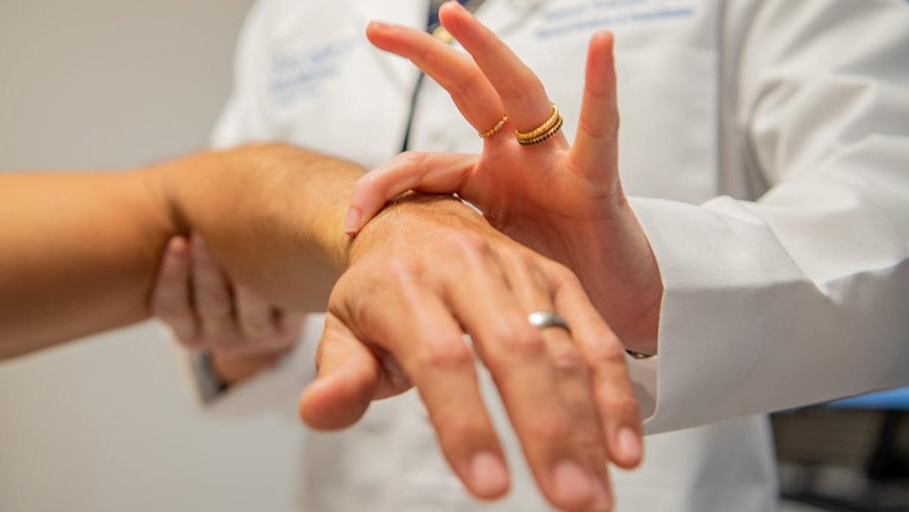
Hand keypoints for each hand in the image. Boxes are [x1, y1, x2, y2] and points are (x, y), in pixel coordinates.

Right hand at [151, 235, 303, 381]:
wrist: (269, 299)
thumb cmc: (218, 267)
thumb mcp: (195, 266)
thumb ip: (184, 248)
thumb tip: (174, 202)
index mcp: (188, 330)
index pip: (170, 308)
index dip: (173, 276)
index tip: (177, 241)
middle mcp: (218, 339)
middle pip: (211, 305)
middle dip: (207, 267)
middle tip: (207, 231)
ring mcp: (254, 339)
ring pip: (248, 313)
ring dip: (245, 276)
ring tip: (244, 240)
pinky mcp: (286, 332)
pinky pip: (282, 311)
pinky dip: (277, 285)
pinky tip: (277, 255)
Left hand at [301, 196, 641, 510]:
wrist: (411, 226)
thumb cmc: (379, 292)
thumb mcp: (344, 329)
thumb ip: (340, 374)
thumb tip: (320, 411)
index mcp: (404, 284)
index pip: (440, 358)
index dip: (467, 423)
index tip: (490, 486)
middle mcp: (465, 268)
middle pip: (513, 349)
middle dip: (547, 430)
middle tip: (569, 500)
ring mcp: (517, 269)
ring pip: (561, 346)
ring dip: (588, 425)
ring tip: (596, 494)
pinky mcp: (555, 277)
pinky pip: (594, 333)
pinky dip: (614, 392)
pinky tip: (624, 448)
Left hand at [347, 3, 661, 353]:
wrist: (607, 315)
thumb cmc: (547, 289)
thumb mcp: (482, 272)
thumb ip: (444, 260)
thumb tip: (378, 287)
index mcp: (484, 181)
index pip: (423, 164)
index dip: (382, 185)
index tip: (349, 221)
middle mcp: (516, 160)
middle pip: (468, 94)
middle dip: (424, 58)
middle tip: (376, 29)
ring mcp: (554, 165)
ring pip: (520, 94)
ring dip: (487, 52)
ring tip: (452, 16)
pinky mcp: (594, 184)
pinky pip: (598, 131)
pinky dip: (601, 88)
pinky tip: (600, 45)